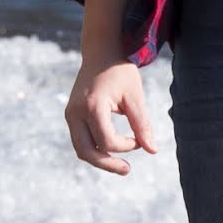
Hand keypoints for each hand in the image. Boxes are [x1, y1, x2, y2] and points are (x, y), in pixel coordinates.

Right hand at [67, 53, 157, 173]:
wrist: (101, 52)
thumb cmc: (120, 72)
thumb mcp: (135, 97)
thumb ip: (142, 124)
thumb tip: (153, 151)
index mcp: (92, 106)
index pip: (107, 141)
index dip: (126, 146)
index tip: (139, 139)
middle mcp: (75, 112)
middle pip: (86, 152)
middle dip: (107, 165)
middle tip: (127, 170)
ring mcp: (70, 114)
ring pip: (81, 149)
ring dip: (100, 159)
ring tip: (121, 166)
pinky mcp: (71, 115)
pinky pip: (80, 140)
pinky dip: (95, 148)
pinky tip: (112, 149)